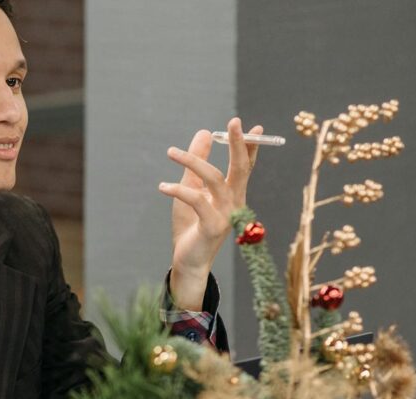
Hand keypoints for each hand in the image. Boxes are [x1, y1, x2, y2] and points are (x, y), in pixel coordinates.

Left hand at [158, 117, 262, 309]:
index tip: (253, 126)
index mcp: (233, 193)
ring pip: (214, 178)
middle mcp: (235, 202)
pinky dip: (178, 190)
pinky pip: (196, 199)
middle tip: (235, 122)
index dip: (249, 146)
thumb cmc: (191, 225)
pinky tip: (162, 186)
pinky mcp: (213, 226)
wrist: (187, 259)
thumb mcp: (191, 187)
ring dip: (193, 161)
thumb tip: (205, 133)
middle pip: (239, 168)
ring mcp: (226, 214)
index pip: (245, 166)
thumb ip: (197, 162)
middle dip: (239, 144)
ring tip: (171, 152)